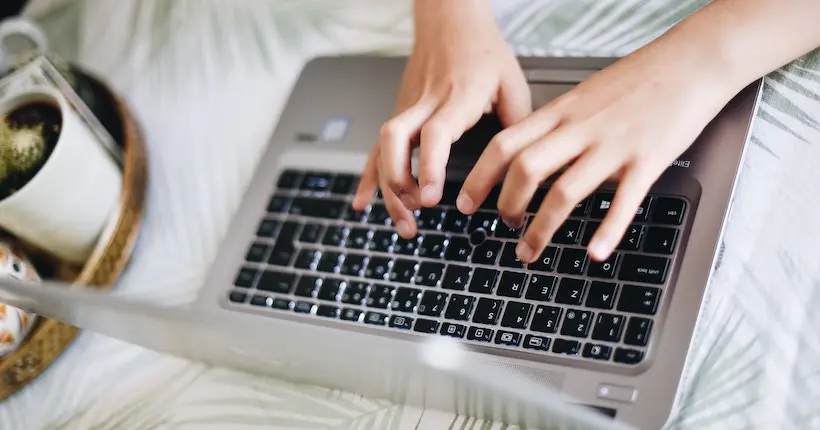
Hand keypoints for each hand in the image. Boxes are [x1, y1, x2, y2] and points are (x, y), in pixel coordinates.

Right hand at [352, 0, 530, 237]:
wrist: (449, 19)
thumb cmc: (482, 49)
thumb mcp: (512, 81)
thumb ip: (517, 124)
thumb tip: (523, 166)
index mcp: (457, 96)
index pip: (435, 133)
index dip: (431, 167)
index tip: (433, 197)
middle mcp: (426, 102)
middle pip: (397, 141)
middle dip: (401, 182)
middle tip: (419, 211)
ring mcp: (407, 108)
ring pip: (383, 149)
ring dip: (388, 189)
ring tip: (406, 222)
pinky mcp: (399, 113)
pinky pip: (375, 148)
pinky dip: (368, 178)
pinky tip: (363, 203)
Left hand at [457, 44, 736, 262]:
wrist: (691, 62)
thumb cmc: (637, 81)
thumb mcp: (583, 96)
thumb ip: (554, 125)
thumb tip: (524, 155)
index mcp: (561, 112)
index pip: (504, 144)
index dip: (479, 177)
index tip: (466, 203)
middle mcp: (580, 129)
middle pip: (525, 169)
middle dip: (506, 205)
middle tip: (503, 228)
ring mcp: (613, 145)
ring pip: (564, 191)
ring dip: (541, 228)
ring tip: (529, 251)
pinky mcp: (647, 160)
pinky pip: (623, 201)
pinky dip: (607, 231)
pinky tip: (595, 253)